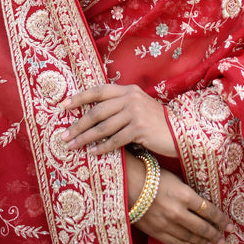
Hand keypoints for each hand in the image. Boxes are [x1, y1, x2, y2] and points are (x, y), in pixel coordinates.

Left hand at [61, 83, 176, 156]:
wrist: (182, 131)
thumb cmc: (157, 122)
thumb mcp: (138, 107)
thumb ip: (120, 106)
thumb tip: (92, 116)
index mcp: (128, 90)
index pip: (98, 91)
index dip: (79, 98)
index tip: (62, 106)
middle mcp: (130, 98)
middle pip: (96, 111)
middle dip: (77, 125)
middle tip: (63, 136)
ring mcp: (135, 112)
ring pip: (103, 127)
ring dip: (85, 138)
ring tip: (73, 147)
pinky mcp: (140, 128)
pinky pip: (115, 140)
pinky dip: (102, 148)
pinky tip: (93, 153)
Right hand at [131, 162, 232, 243]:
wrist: (128, 184)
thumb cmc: (153, 176)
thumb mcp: (176, 179)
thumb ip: (189, 193)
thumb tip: (202, 203)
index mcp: (185, 194)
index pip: (209, 210)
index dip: (221, 219)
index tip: (230, 225)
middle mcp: (178, 211)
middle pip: (202, 227)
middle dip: (215, 234)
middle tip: (224, 239)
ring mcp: (167, 224)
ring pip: (191, 237)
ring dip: (204, 242)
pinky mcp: (157, 232)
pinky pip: (176, 243)